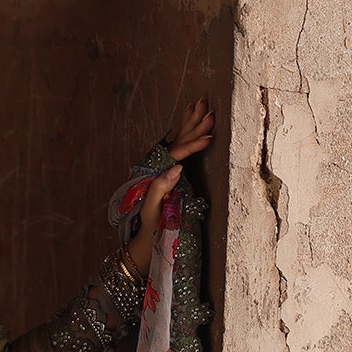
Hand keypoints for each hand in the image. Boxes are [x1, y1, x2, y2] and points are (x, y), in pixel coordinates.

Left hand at [123, 97, 215, 275]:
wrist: (142, 247)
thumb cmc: (149, 234)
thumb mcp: (152, 213)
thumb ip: (160, 189)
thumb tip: (177, 168)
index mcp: (155, 176)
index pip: (176, 154)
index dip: (192, 144)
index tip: (209, 136)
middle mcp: (156, 171)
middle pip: (176, 142)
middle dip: (192, 124)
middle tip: (206, 105)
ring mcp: (162, 174)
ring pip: (177, 143)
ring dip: (189, 125)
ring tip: (199, 105)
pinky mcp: (167, 179)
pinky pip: (177, 153)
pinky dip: (185, 138)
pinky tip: (190, 128)